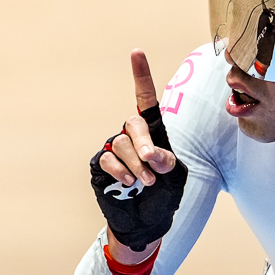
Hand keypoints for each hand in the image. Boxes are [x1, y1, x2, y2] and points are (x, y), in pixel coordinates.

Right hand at [89, 51, 188, 251]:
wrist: (145, 222)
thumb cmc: (163, 196)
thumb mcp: (174, 177)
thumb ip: (166, 161)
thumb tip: (150, 154)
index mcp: (153, 132)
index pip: (144, 99)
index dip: (140, 76)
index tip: (136, 52)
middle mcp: (132, 135)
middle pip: (134, 124)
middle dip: (144, 142)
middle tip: (153, 161)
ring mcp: (115, 149)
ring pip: (122, 144)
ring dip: (136, 164)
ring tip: (145, 182)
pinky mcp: (101, 164)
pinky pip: (108, 159)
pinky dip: (121, 171)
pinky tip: (129, 182)